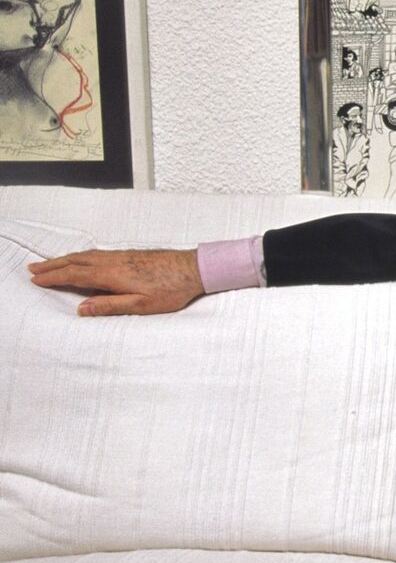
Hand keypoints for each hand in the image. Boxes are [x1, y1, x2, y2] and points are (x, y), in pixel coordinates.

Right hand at [27, 248, 204, 316]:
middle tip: (33, 269)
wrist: (195, 268)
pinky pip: (97, 253)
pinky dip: (81, 256)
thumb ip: (110, 306)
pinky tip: (82, 259)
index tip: (36, 280)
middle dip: (53, 266)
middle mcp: (114, 261)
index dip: (54, 278)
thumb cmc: (172, 290)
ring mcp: (122, 255)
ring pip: (86, 255)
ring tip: (51, 264)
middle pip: (76, 261)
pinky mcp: (131, 254)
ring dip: (65, 259)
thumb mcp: (142, 305)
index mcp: (113, 275)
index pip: (75, 275)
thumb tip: (81, 309)